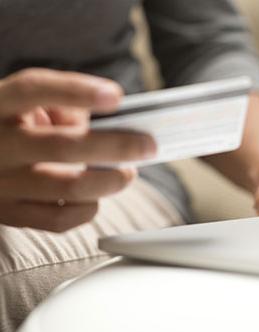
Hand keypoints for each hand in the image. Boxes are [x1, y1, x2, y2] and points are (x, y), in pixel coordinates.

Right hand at [0, 68, 156, 231]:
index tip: (117, 97)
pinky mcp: (8, 214)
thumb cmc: (12, 126)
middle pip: (63, 146)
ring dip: (110, 181)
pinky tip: (97, 197)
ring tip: (128, 173)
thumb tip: (109, 130)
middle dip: (116, 146)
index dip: (77, 91)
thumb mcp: (26, 105)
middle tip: (148, 146)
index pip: (34, 89)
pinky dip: (88, 209)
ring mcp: (0, 184)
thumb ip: (62, 106)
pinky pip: (59, 219)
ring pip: (68, 187)